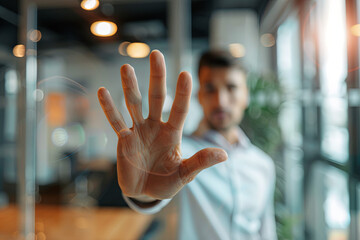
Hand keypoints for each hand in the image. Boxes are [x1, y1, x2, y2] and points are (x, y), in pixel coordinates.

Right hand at [97, 50, 226, 199]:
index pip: (179, 110)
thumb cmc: (166, 182)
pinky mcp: (124, 140)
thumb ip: (200, 162)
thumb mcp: (185, 174)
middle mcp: (156, 126)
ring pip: (134, 104)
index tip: (186, 74)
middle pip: (157, 98)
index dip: (183, 93)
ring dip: (130, 87)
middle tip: (156, 55)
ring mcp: (139, 131)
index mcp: (172, 133)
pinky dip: (109, 108)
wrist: (145, 191)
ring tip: (126, 67)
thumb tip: (225, 155)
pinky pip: (116, 122)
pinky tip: (102, 92)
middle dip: (157, 78)